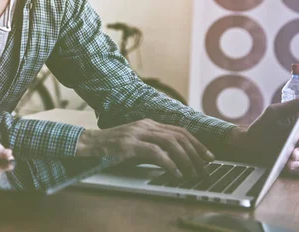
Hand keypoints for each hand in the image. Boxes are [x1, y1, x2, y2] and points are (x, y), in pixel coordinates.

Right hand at [76, 119, 214, 179]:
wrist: (89, 144)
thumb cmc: (112, 147)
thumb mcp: (137, 145)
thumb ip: (154, 147)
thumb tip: (176, 160)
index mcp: (149, 124)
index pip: (180, 130)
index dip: (197, 143)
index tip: (208, 157)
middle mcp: (146, 125)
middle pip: (179, 135)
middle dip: (196, 152)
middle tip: (206, 168)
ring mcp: (137, 133)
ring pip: (170, 143)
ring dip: (185, 160)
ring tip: (193, 174)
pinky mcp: (129, 144)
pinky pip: (155, 152)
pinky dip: (169, 163)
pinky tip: (175, 173)